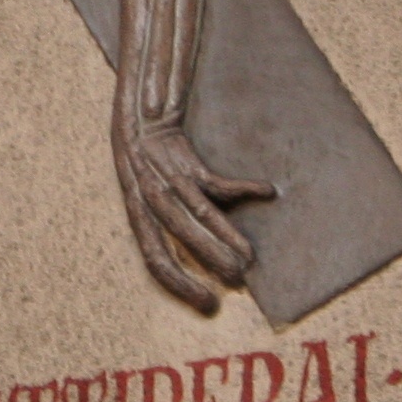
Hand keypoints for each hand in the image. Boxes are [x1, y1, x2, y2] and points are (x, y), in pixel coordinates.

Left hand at [115, 122, 272, 314]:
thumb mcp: (150, 183)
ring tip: (249, 258)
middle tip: (236, 283)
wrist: (140, 97)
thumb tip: (205, 247)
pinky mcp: (179, 152)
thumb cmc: (146, 148)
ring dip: (224, 239)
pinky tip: (266, 192)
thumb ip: (169, 211)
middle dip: (206, 264)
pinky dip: (243, 189)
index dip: (179, 283)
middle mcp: (144, 194)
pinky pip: (213, 180)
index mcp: (135, 206)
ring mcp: (161, 173)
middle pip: (175, 239)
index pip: (153, 257)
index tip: (208, 305)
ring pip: (195, 215)